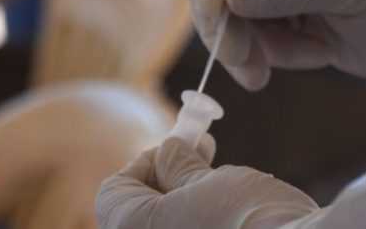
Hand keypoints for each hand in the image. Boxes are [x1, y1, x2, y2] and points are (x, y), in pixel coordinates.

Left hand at [96, 137, 316, 228]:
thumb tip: (169, 153)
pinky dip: (202, 217)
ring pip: (169, 222)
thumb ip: (179, 165)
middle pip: (140, 210)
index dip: (143, 161)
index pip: (114, 192)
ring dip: (186, 195)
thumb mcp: (209, 179)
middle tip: (199, 149)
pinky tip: (231, 199)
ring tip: (217, 170)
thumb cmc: (251, 216)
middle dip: (168, 177)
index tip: (174, 145)